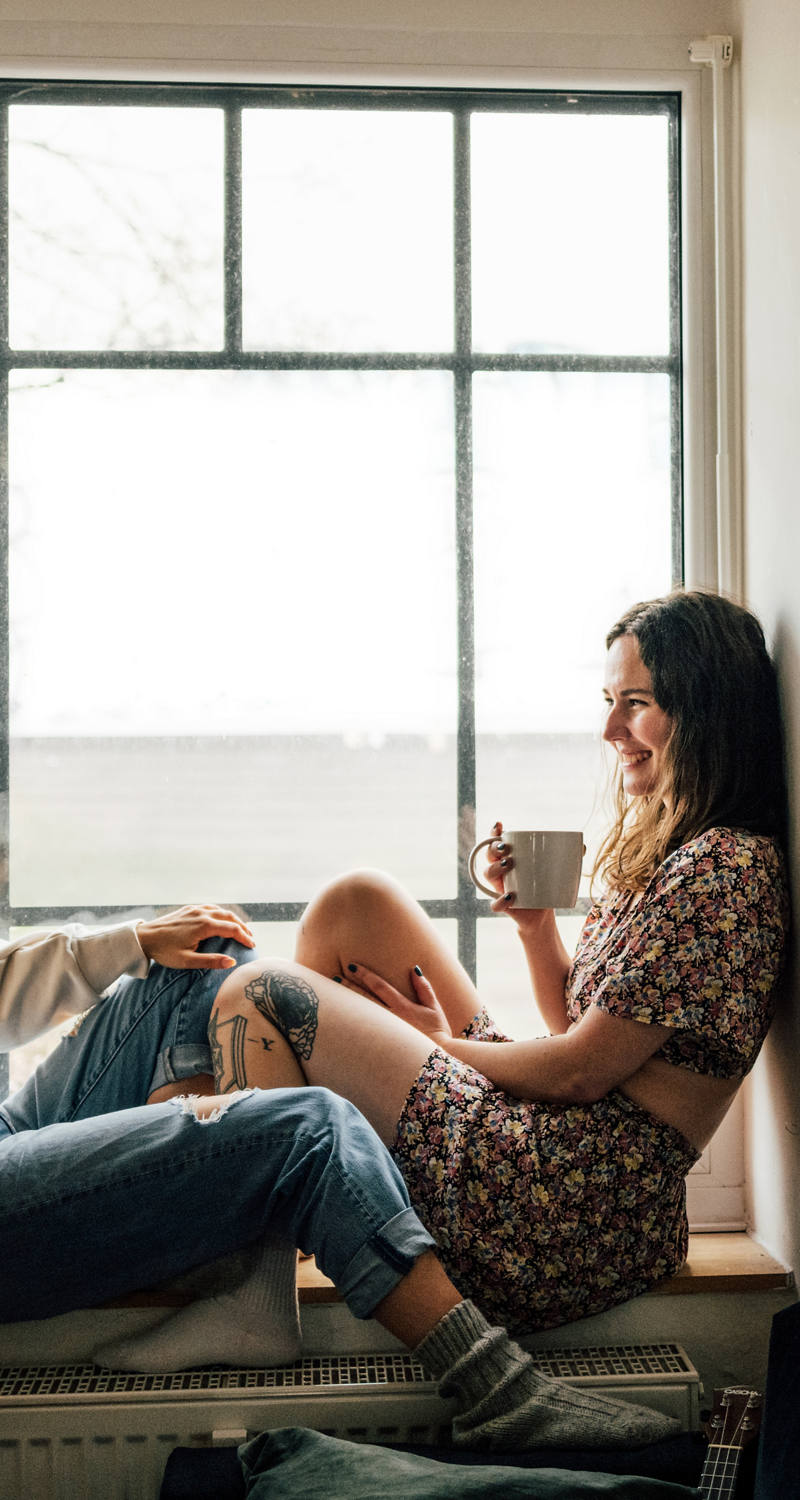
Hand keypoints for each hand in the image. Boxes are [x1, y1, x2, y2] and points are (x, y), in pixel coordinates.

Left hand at [136, 905, 255, 969]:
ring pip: (221, 910)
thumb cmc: (165, 952)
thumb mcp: (187, 961)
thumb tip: (232, 962)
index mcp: (204, 926)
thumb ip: (210, 961)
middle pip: (230, 917)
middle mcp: (202, 913)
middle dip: (243, 927)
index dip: (244, 937)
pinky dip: (222, 913)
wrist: (144, 937)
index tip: (252, 946)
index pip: (232, 929)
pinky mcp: (188, 909)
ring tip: (241, 930)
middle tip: (251, 938)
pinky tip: (222, 920)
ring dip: (233, 919)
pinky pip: (211, 908)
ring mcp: (195, 909)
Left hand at [342, 962, 452, 1044]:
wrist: (435, 1060)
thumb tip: (414, 970)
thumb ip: (424, 988)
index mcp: (402, 1007)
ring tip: (333, 994)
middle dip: (349, 986)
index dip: (364, 975)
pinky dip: (353, 1021)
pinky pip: (364, 1029)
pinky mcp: (381, 1043)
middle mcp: (389, 1018)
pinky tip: (342, 1016)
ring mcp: (384, 1031)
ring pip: (361, 1014)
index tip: (351, 966)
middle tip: (334, 976)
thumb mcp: (434, 1008)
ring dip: (347, 1003)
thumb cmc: (437, 1032)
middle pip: (364, 999)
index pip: (379, 986)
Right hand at [485, 822, 554, 936]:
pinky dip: (500, 901)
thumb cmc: (544, 885)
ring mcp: (499, 888)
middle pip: (488, 854)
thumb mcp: (552, 870)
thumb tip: (582, 846)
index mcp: (508, 857)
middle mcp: (499, 871)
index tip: (500, 825)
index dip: (493, 832)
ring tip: (508, 864)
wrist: (541, 913)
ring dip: (495, 868)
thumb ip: (565, 857)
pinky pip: (495, 904)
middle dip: (493, 848)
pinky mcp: (504, 906)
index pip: (496, 841)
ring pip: (487, 874)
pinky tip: (510, 896)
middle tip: (506, 847)